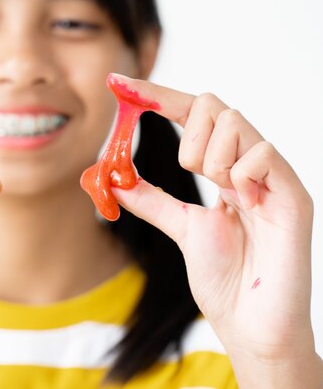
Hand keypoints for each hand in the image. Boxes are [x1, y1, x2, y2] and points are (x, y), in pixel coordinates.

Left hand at [109, 75, 321, 387]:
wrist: (251, 323)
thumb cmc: (226, 279)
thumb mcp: (181, 228)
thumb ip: (151, 200)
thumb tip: (114, 179)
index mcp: (225, 169)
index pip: (191, 115)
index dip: (155, 96)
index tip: (118, 83)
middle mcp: (250, 164)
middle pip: (213, 105)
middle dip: (187, 135)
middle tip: (192, 175)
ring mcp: (273, 176)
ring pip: (233, 122)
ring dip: (210, 158)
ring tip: (223, 196)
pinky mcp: (293, 195)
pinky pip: (262, 152)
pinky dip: (240, 174)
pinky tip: (243, 203)